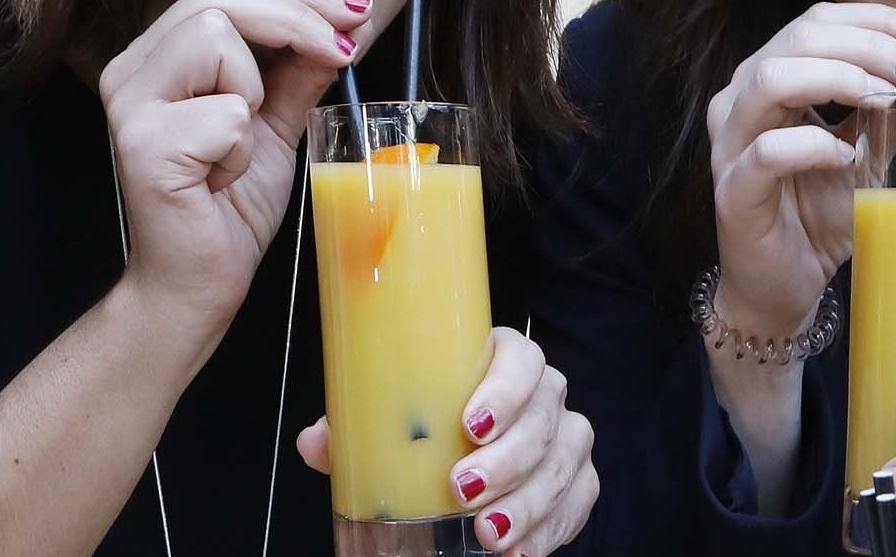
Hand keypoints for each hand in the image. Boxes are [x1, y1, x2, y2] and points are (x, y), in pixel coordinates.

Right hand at [99, 0, 370, 328]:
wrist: (198, 283)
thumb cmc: (228, 206)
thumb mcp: (276, 123)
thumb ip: (300, 71)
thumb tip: (348, 24)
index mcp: (157, 57)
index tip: (356, 8)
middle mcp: (131, 70)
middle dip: (296, 19)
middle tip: (344, 49)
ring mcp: (130, 105)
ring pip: (215, 38)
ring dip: (254, 92)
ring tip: (241, 143)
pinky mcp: (143, 145)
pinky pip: (225, 113)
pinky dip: (241, 148)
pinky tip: (220, 178)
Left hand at [298, 327, 597, 554]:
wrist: (464, 458)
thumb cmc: (430, 431)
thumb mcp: (388, 425)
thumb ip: (355, 430)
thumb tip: (316, 441)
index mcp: (499, 362)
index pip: (520, 358)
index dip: (505, 389)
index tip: (470, 425)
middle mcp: (542, 394)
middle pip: (544, 416)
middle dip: (508, 459)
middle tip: (464, 489)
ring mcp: (563, 437)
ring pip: (564, 462)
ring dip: (528, 503)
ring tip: (488, 533)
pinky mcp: (575, 480)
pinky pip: (578, 501)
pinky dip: (550, 530)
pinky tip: (519, 551)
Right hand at [707, 2, 895, 334]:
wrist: (782, 285)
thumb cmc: (817, 214)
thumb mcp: (866, 153)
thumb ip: (889, 111)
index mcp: (770, 80)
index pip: (815, 23)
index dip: (872, 21)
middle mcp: (741, 101)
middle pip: (798, 39)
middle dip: (867, 46)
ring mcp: (730, 144)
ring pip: (772, 79)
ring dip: (839, 78)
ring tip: (884, 99)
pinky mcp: (732, 189)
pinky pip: (768, 151)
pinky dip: (814, 145)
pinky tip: (847, 157)